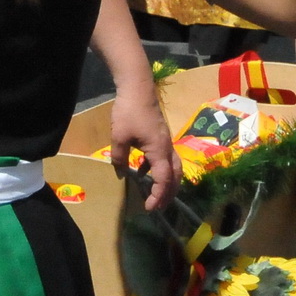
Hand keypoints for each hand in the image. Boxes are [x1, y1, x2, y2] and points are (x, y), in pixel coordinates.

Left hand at [109, 87, 177, 209]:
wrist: (138, 88)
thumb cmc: (129, 111)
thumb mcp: (119, 137)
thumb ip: (119, 157)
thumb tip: (119, 172)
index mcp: (159, 150)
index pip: (164, 179)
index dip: (158, 195)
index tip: (149, 207)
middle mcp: (167, 147)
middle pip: (176, 175)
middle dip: (169, 193)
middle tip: (158, 206)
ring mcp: (166, 141)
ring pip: (173, 167)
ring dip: (167, 182)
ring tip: (154, 194)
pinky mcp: (161, 136)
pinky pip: (164, 158)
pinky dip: (158, 169)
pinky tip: (142, 171)